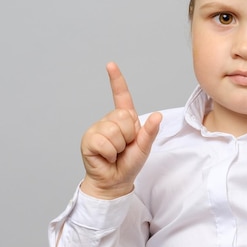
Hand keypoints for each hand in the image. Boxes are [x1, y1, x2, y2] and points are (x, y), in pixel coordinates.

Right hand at [80, 62, 161, 198]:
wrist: (115, 181)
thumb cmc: (129, 164)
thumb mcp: (144, 147)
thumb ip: (150, 132)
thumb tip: (157, 116)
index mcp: (124, 119)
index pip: (121, 96)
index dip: (116, 80)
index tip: (110, 65)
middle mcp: (109, 121)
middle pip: (123, 117)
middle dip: (128, 136)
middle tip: (124, 147)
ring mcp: (97, 129)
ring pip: (114, 130)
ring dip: (118, 146)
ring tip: (115, 153)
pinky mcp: (88, 139)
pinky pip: (103, 141)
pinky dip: (109, 152)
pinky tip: (106, 157)